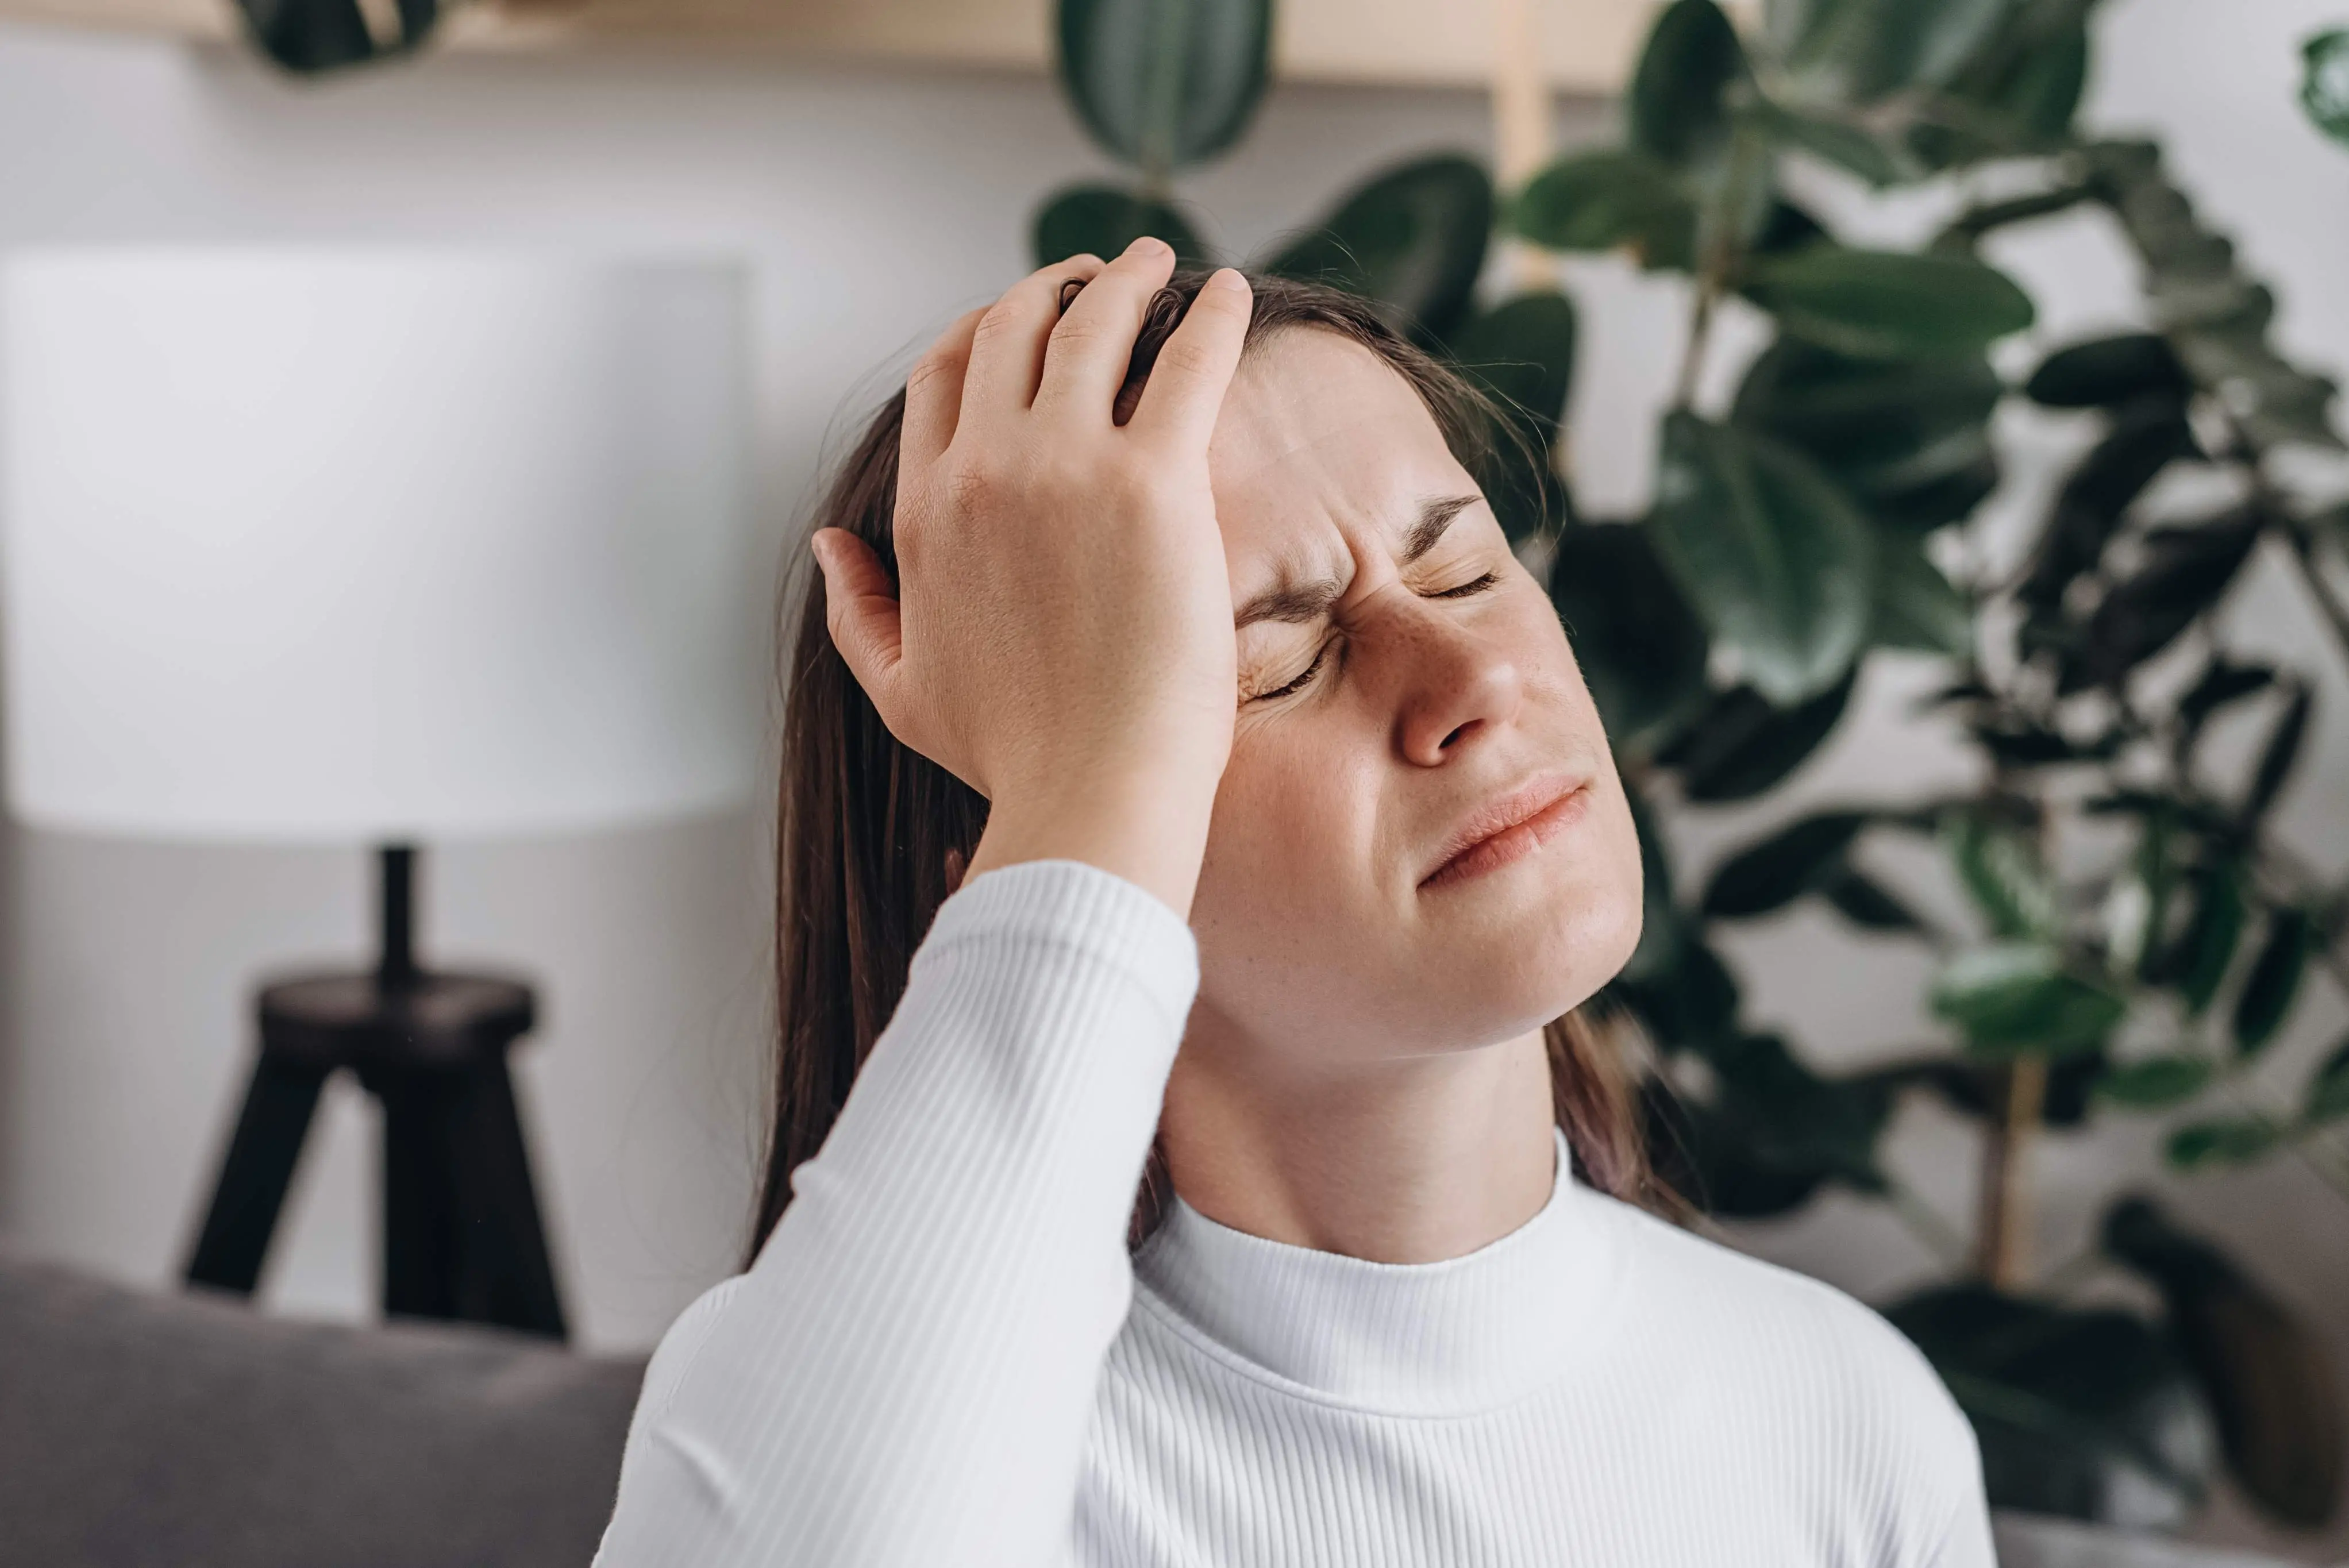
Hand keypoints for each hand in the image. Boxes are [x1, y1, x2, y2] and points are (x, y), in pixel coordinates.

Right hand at [812, 240, 1254, 917]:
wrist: (1090, 792)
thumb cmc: (1012, 757)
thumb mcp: (900, 688)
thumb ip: (856, 608)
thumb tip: (824, 542)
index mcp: (924, 511)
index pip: (944, 375)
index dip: (987, 327)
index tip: (1031, 315)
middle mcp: (984, 470)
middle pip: (1011, 328)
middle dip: (1056, 285)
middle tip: (1105, 275)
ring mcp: (1065, 467)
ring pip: (1092, 324)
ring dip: (1128, 277)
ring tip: (1164, 262)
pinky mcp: (1152, 481)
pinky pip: (1187, 361)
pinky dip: (1210, 315)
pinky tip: (1228, 293)